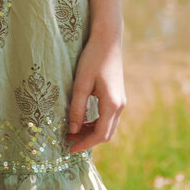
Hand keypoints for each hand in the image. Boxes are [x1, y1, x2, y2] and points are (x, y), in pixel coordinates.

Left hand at [66, 31, 126, 153]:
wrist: (107, 40)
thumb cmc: (92, 58)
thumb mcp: (81, 83)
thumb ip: (78, 108)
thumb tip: (73, 131)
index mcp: (112, 104)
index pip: (100, 134)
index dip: (84, 144)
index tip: (69, 149)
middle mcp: (120, 106)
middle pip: (106, 134)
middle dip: (87, 141)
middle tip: (68, 141)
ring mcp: (121, 101)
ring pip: (107, 126)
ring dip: (91, 132)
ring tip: (72, 132)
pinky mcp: (118, 97)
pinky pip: (108, 117)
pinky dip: (95, 123)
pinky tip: (82, 121)